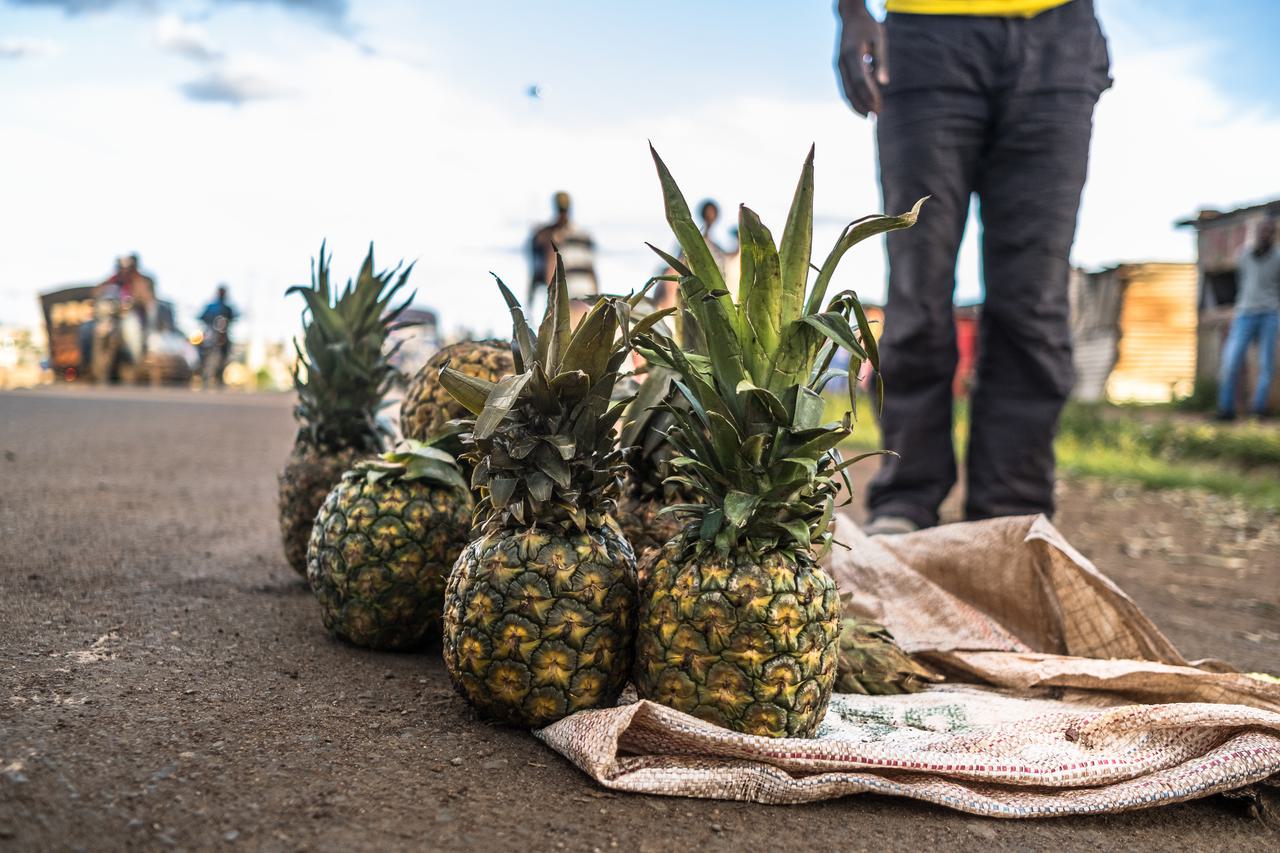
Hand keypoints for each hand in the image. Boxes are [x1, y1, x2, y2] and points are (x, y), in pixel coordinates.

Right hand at [837, 3, 888, 117]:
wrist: (851, 16)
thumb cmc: (868, 26)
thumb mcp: (879, 39)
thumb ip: (881, 61)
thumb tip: (884, 83)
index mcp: (852, 55)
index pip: (861, 81)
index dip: (870, 96)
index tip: (879, 108)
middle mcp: (842, 63)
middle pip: (851, 90)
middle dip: (863, 105)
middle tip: (875, 117)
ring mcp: (839, 66)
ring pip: (846, 91)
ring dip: (857, 105)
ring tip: (869, 115)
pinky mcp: (840, 67)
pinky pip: (845, 86)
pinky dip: (853, 97)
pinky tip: (863, 105)